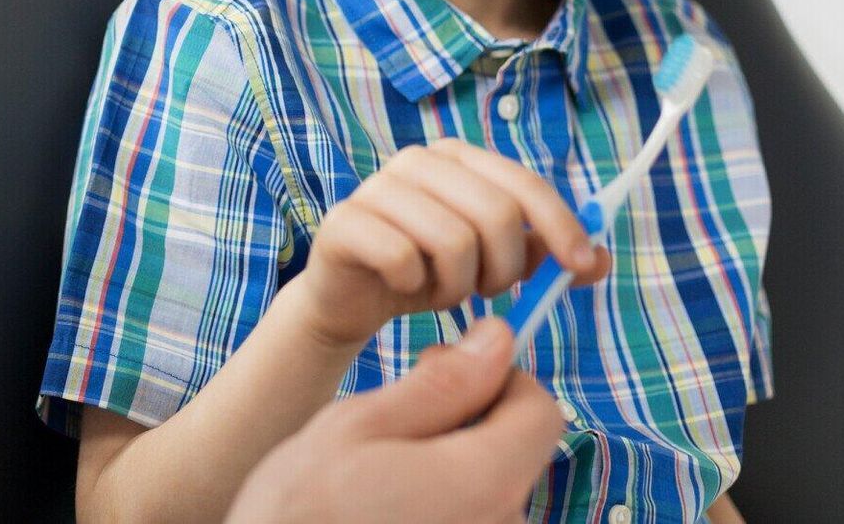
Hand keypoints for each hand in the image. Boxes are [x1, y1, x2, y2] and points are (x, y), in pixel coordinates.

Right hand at [226, 318, 562, 523]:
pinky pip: (471, 521)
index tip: (444, 373)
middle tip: (392, 426)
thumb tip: (498, 338)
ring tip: (379, 479)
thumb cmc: (302, 510)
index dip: (499, 378)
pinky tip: (387, 512)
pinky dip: (440, 507)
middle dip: (465, 425)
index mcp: (485, 481)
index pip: (541, 411)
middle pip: (514, 451)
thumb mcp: (360, 427)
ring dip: (448, 470)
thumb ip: (442, 384)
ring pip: (489, 490)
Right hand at [293, 141, 606, 349]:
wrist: (352, 297)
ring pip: (452, 241)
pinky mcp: (344, 221)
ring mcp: (376, 187)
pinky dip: (414, 287)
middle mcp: (416, 161)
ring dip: (458, 285)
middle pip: (495, 213)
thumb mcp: (491, 264)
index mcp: (457, 159)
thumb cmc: (428, 272)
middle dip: (504, 268)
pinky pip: (402, 258)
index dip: (561, 225)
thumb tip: (601, 259)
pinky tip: (404, 288)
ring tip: (443, 291)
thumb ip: (541, 256)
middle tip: (487, 292)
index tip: (581, 267)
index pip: (523, 184)